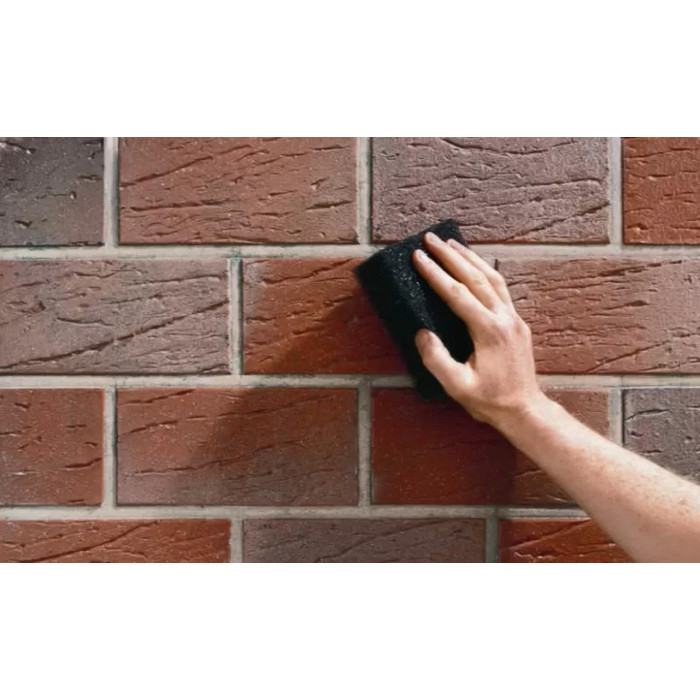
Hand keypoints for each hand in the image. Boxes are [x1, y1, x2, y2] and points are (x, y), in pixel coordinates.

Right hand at [413, 233, 545, 426]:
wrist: (524, 409)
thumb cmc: (490, 401)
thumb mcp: (456, 386)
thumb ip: (436, 359)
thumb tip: (422, 333)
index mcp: (488, 330)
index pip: (457, 293)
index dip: (435, 274)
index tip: (418, 257)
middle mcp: (504, 318)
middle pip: (475, 277)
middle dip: (450, 256)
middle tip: (430, 239)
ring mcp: (513, 318)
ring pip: (492, 278)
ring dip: (470, 258)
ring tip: (451, 243)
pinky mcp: (517, 323)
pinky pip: (500, 288)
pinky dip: (485, 272)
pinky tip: (474, 267)